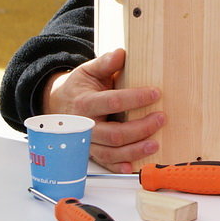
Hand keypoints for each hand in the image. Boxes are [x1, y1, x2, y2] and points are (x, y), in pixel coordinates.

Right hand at [42, 48, 163, 172]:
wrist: (58, 105)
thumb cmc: (78, 88)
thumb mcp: (88, 71)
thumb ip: (104, 64)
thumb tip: (120, 54)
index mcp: (85, 103)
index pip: (113, 102)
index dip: (136, 98)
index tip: (155, 93)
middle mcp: (85, 126)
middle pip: (115, 133)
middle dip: (141, 128)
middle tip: (161, 118)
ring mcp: (87, 142)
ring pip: (111, 152)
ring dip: (135, 150)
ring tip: (155, 143)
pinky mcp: (91, 152)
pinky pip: (105, 163)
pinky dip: (119, 167)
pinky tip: (134, 167)